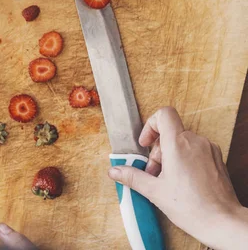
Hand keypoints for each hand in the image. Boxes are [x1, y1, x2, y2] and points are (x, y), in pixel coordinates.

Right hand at [108, 107, 247, 248]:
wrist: (222, 222)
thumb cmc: (192, 207)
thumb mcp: (154, 191)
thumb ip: (132, 177)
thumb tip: (114, 171)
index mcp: (178, 144)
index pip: (164, 114)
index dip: (151, 125)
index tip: (146, 143)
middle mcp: (196, 142)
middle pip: (170, 132)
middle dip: (157, 150)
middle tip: (154, 171)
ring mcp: (208, 149)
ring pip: (182, 142)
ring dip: (170, 156)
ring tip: (167, 179)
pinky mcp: (216, 159)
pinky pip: (195, 150)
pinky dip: (184, 160)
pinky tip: (181, 181)